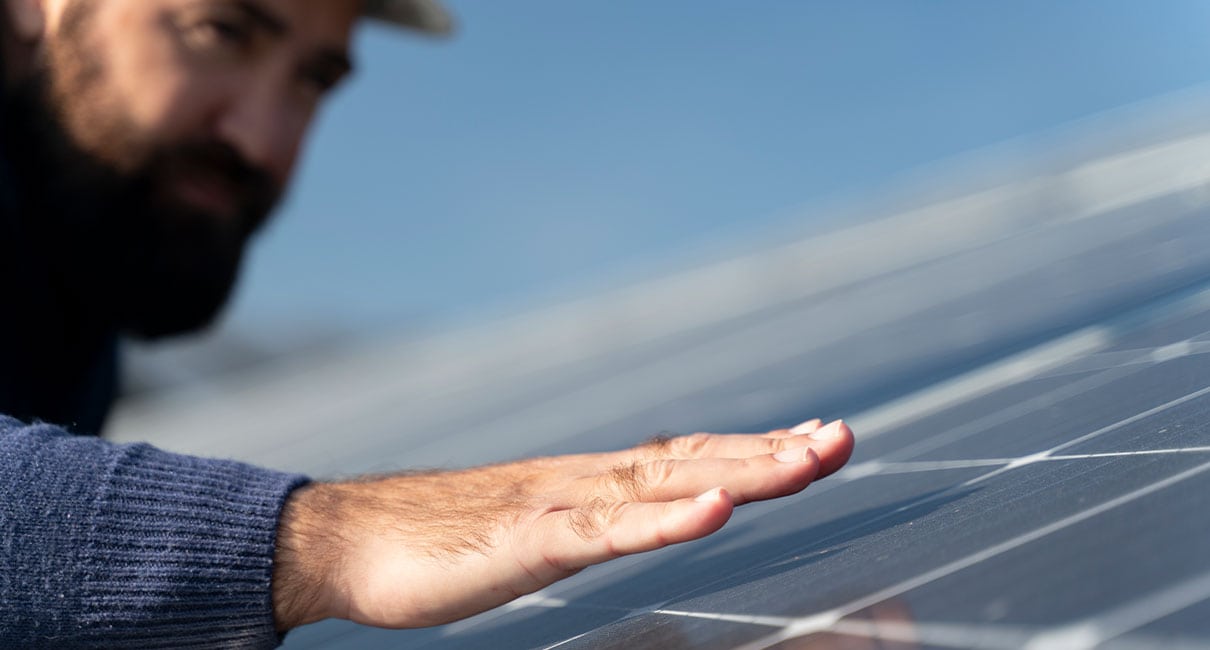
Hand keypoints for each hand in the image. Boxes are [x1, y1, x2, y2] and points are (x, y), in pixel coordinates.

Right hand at [271, 419, 854, 630]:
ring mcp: (558, 506)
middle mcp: (585, 482)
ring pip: (665, 485)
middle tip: (843, 437)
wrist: (347, 541)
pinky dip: (663, 519)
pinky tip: (710, 512)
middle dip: (774, 452)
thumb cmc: (437, 541)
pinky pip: (605, 530)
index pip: (689, 458)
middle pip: (695, 461)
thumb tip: (640, 516)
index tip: (816, 440)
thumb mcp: (534, 529)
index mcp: (590, 483)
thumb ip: (588, 522)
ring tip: (808, 460)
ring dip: (741, 472)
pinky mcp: (527, 539)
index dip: (755, 449)